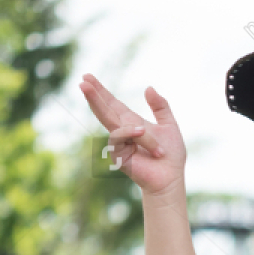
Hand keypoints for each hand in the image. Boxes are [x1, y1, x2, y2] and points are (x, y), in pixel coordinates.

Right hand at [79, 73, 185, 194]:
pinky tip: (142, 133)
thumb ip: (160, 106)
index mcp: (132, 122)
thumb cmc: (171, 155)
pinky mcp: (117, 154)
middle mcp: (122, 131)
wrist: (170, 178)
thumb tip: (148, 87)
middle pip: (103, 110)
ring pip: (112, 122)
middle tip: (82, 80)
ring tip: (156, 147)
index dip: (101, 91)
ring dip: (134, 129)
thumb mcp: (169, 125)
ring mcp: (118, 143)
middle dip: (94, 96)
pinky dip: (131, 133)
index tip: (87, 76)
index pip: (112, 103)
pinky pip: (119, 136)